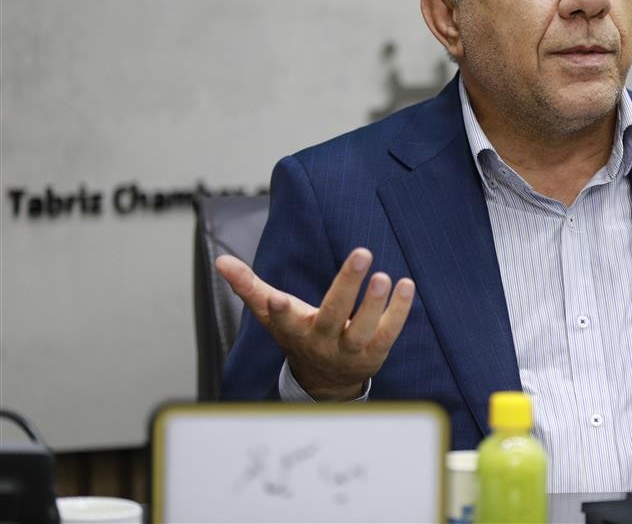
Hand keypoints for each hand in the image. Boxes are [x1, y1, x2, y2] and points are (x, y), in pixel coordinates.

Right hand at [216, 248, 414, 399]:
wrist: (324, 381)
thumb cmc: (298, 334)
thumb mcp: (272, 314)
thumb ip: (249, 286)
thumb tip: (220, 261)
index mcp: (294, 330)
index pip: (283, 321)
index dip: (279, 311)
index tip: (277, 300)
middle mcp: (322, 342)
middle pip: (333, 315)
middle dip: (346, 286)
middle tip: (362, 254)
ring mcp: (349, 351)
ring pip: (362, 329)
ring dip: (375, 303)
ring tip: (384, 276)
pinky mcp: (374, 354)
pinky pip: (388, 333)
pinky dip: (399, 311)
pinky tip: (406, 286)